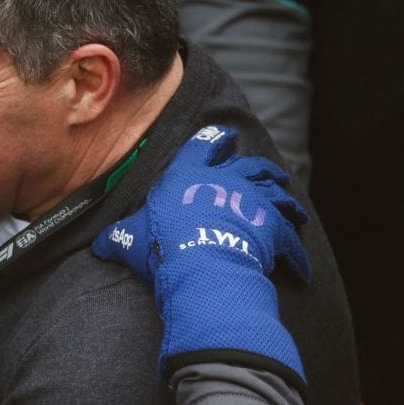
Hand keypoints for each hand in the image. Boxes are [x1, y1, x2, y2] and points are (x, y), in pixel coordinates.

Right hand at [92, 124, 310, 381]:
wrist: (198, 262)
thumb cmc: (161, 246)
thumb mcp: (130, 240)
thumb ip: (118, 239)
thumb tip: (101, 246)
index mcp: (190, 177)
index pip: (203, 147)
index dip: (215, 140)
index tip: (225, 136)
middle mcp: (226, 182)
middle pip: (251, 167)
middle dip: (262, 169)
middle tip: (273, 172)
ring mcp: (252, 202)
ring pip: (277, 195)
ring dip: (288, 203)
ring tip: (295, 210)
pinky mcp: (272, 228)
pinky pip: (289, 239)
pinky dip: (297, 254)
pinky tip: (302, 267)